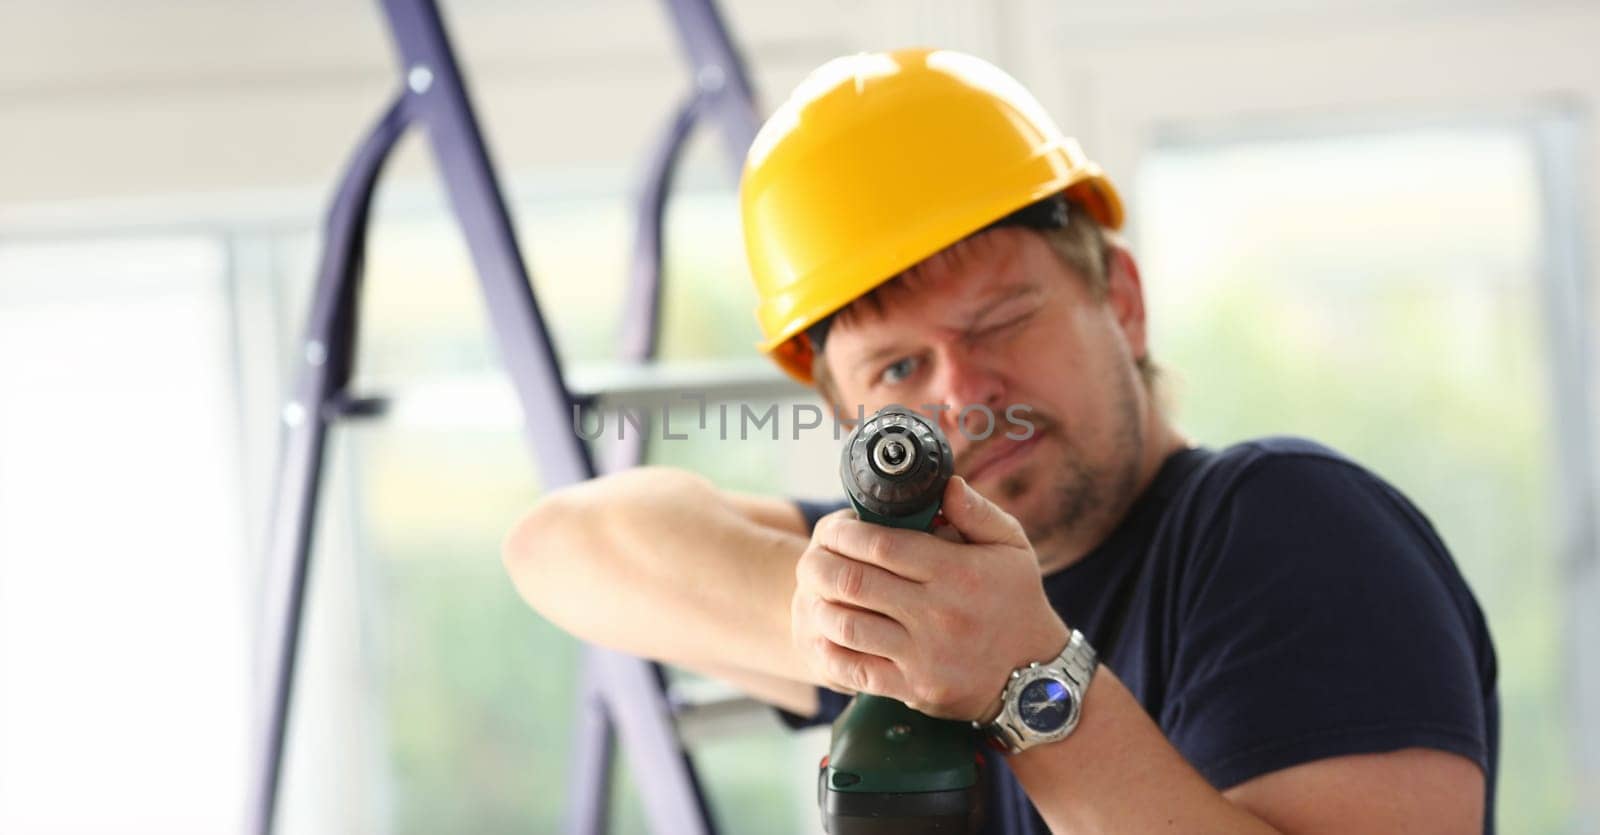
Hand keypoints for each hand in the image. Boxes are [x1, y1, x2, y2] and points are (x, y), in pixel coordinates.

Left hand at [791, 475, 1070, 721]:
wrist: (1036, 678)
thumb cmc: (1017, 603)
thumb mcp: (1011, 548)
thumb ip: (977, 512)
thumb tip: (945, 484)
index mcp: (957, 572)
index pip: (882, 545)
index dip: (844, 534)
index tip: (830, 529)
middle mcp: (939, 613)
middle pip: (854, 582)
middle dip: (819, 565)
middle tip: (809, 559)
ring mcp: (924, 655)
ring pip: (847, 625)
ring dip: (820, 605)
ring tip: (814, 592)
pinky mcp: (915, 688)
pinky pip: (855, 669)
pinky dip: (829, 650)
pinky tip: (824, 634)